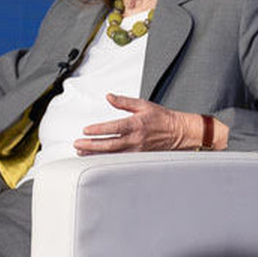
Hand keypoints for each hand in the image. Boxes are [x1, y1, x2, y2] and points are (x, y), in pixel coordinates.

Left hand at [75, 95, 200, 153]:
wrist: (179, 132)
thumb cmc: (162, 118)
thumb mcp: (143, 105)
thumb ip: (124, 102)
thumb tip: (109, 96)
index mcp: (136, 124)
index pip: (113, 128)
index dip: (98, 130)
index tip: (86, 130)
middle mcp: (136, 139)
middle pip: (109, 144)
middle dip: (91, 145)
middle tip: (77, 144)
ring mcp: (137, 150)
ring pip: (112, 155)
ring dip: (95, 154)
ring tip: (81, 152)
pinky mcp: (139, 157)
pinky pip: (119, 160)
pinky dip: (106, 160)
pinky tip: (95, 158)